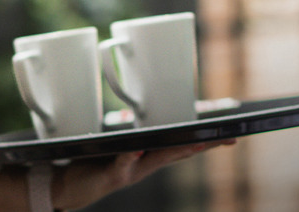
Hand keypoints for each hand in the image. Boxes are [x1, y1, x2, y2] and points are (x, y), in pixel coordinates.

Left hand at [52, 140, 235, 209]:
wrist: (69, 187)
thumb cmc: (93, 164)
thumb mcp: (114, 146)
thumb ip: (125, 132)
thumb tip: (131, 112)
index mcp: (149, 157)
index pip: (182, 147)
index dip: (206, 141)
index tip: (229, 134)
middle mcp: (145, 166)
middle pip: (179, 154)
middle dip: (203, 146)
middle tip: (226, 140)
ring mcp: (131, 172)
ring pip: (158, 159)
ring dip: (177, 151)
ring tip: (196, 143)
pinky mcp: (112, 175)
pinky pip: (123, 163)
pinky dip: (130, 156)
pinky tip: (138, 147)